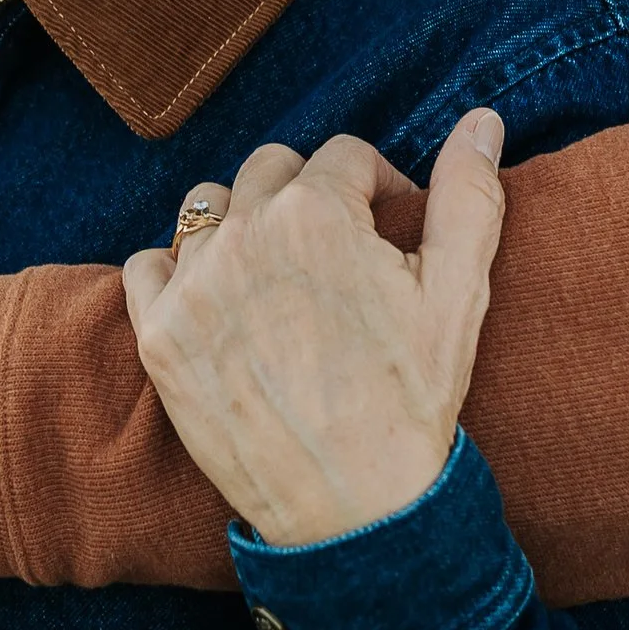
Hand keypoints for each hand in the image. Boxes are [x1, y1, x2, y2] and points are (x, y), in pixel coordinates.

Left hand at [122, 112, 504, 545]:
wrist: (352, 510)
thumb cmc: (411, 403)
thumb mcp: (459, 295)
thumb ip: (468, 196)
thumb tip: (481, 119)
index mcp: (317, 213)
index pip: (343, 155)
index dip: (376, 187)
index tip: (390, 230)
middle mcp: (244, 235)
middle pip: (270, 169)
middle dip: (308, 198)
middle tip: (337, 257)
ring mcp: (193, 286)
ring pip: (207, 209)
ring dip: (242, 226)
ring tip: (279, 278)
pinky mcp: (158, 336)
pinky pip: (147, 264)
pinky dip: (177, 272)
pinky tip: (218, 304)